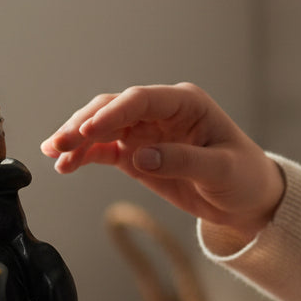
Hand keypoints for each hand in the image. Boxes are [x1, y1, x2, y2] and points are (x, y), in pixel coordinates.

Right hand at [41, 84, 284, 238]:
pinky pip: (103, 150)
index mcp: (185, 103)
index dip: (112, 113)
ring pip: (101, 127)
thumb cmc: (243, 177)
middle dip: (83, 125)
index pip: (140, 100)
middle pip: (112, 109)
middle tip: (61, 144)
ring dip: (76, 139)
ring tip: (54, 155)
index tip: (88, 131)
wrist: (246, 200)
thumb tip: (141, 157)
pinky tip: (64, 166)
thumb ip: (182, 161)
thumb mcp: (221, 170)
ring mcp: (145, 131)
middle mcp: (161, 112)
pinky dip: (83, 156)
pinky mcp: (135, 153)